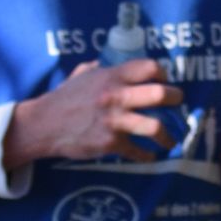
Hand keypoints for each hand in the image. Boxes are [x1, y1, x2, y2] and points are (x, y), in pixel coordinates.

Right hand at [4, 58, 183, 165]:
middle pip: (160, 94)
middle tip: (178, 105)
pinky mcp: (109, 142)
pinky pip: (138, 151)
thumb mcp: (79, 77)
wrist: (43, 125)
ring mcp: (113, 120)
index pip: (149, 67)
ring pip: (155, 127)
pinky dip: (147, 156)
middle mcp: (115, 96)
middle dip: (176, 100)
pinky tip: (148, 156)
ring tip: (171, 141)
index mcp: (111, 76)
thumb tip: (99, 64)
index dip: (163, 74)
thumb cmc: (63, 99)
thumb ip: (94, 70)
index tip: (165, 82)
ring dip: (168, 136)